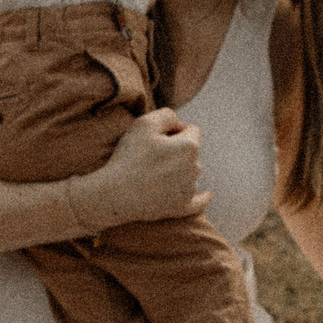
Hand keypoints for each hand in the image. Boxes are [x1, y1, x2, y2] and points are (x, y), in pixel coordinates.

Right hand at [81, 108, 207, 227]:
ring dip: (179, 171)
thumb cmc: (129, 157)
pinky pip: (198, 202)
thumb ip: (168, 115)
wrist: (115, 194)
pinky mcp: (181, 207)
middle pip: (191, 152)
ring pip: (190, 173)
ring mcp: (189, 190)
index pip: (191, 130)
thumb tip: (179, 124)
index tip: (157, 137)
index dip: (174, 130)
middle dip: (177, 151)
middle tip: (151, 156)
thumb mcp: (145, 123)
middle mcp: (195, 169)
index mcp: (190, 147)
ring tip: (154, 174)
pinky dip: (202, 198)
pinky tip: (208, 195)